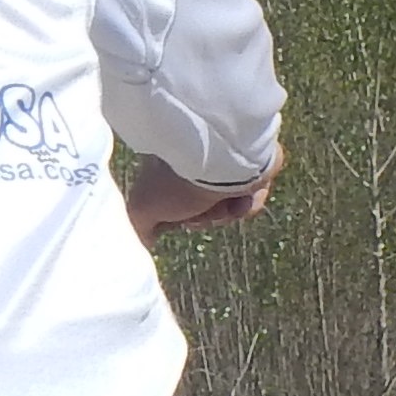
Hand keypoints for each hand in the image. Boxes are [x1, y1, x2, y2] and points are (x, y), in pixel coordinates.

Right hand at [129, 139, 283, 237]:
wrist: (222, 162)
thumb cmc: (178, 182)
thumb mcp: (143, 208)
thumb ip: (140, 227)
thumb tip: (147, 239)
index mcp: (170, 158)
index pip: (173, 202)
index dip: (176, 218)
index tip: (178, 218)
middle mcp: (198, 156)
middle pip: (201, 206)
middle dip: (202, 217)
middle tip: (200, 213)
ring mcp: (227, 159)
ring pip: (226, 203)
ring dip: (224, 213)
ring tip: (223, 203)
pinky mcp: (255, 163)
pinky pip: (251, 196)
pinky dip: (247, 205)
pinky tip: (240, 200)